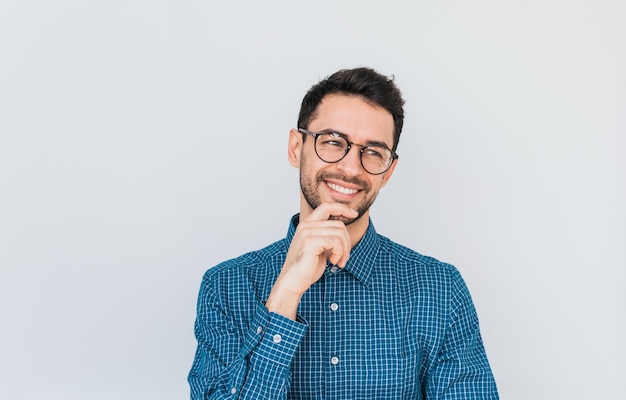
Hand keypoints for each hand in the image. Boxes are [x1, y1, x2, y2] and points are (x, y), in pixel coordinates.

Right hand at [265, 203, 357, 318]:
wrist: (293, 282)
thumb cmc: (307, 268)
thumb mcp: (319, 247)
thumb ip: (327, 235)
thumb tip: (343, 229)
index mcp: (307, 224)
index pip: (327, 206)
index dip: (342, 208)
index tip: (354, 214)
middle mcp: (306, 225)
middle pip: (339, 224)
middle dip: (347, 242)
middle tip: (344, 257)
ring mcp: (307, 232)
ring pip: (339, 233)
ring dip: (344, 250)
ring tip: (339, 261)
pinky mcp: (310, 242)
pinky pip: (335, 242)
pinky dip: (339, 253)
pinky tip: (334, 262)